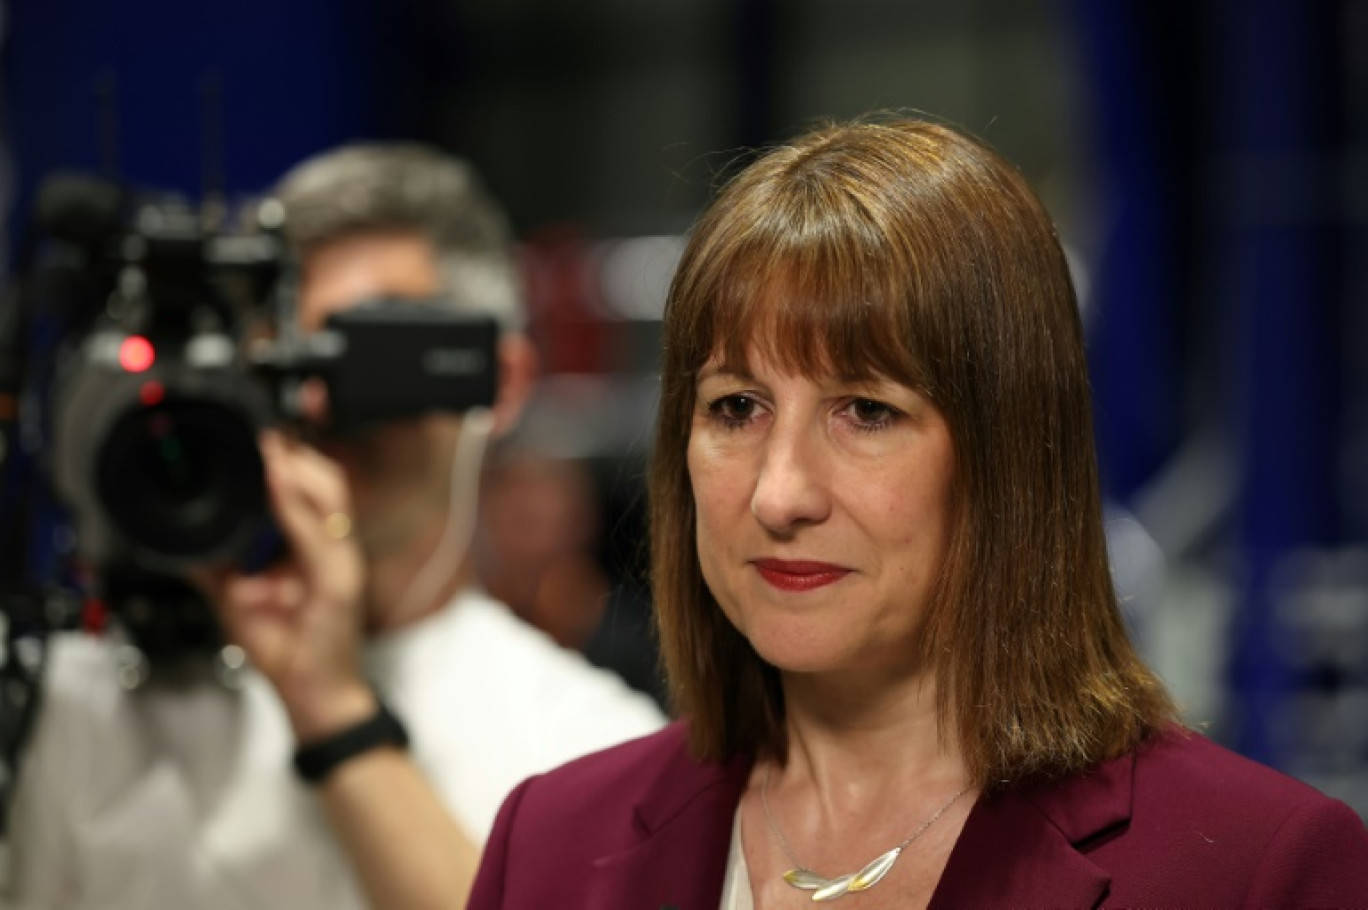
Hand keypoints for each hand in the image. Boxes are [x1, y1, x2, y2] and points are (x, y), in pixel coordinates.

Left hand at [210, 430, 373, 740]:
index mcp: (315, 551)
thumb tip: (181, 545)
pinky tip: (279, 487)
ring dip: (300, 471)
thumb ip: (217, 570)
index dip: (291, 462)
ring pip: (332, 499)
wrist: (314, 698)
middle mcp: (334, 552)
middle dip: (298, 455)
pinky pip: (320, 536)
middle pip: (329, 484)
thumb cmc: (290, 654)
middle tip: (264, 435)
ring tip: (271, 451)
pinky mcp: (341, 583)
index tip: (260, 440)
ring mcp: (342, 565)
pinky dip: (299, 508)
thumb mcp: (238, 603)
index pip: (313, 493)